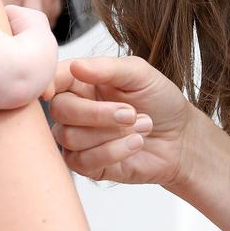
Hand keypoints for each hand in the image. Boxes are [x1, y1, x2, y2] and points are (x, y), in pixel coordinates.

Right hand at [49, 55, 192, 187]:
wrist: (181, 137)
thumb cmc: (160, 100)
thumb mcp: (140, 74)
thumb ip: (107, 67)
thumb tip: (76, 65)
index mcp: (83, 82)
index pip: (53, 79)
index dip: (48, 83)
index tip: (53, 91)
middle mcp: (76, 109)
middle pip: (59, 110)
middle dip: (97, 113)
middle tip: (131, 112)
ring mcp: (79, 138)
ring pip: (70, 137)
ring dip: (112, 133)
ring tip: (141, 125)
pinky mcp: (88, 165)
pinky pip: (83, 161)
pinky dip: (113, 151)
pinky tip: (135, 143)